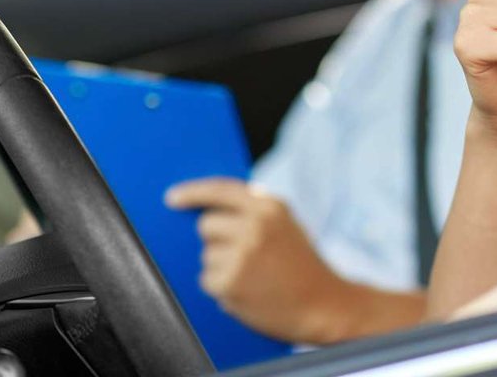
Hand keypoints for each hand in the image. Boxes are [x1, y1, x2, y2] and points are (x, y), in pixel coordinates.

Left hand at [165, 178, 353, 343]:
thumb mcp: (288, 225)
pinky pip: (207, 279)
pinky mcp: (229, 283)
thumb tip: (212, 205)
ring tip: (254, 276)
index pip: (220, 190)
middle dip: (217, 239)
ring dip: (222, 266)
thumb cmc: (304, 266)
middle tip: (244, 254)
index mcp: (271, 207)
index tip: (172, 198)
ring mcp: (240, 255)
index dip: (193, 192)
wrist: (324, 305)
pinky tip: (249, 291)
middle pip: (206, 224)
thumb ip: (256, 210)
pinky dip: (223, 287)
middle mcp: (254, 226)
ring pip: (206, 255)